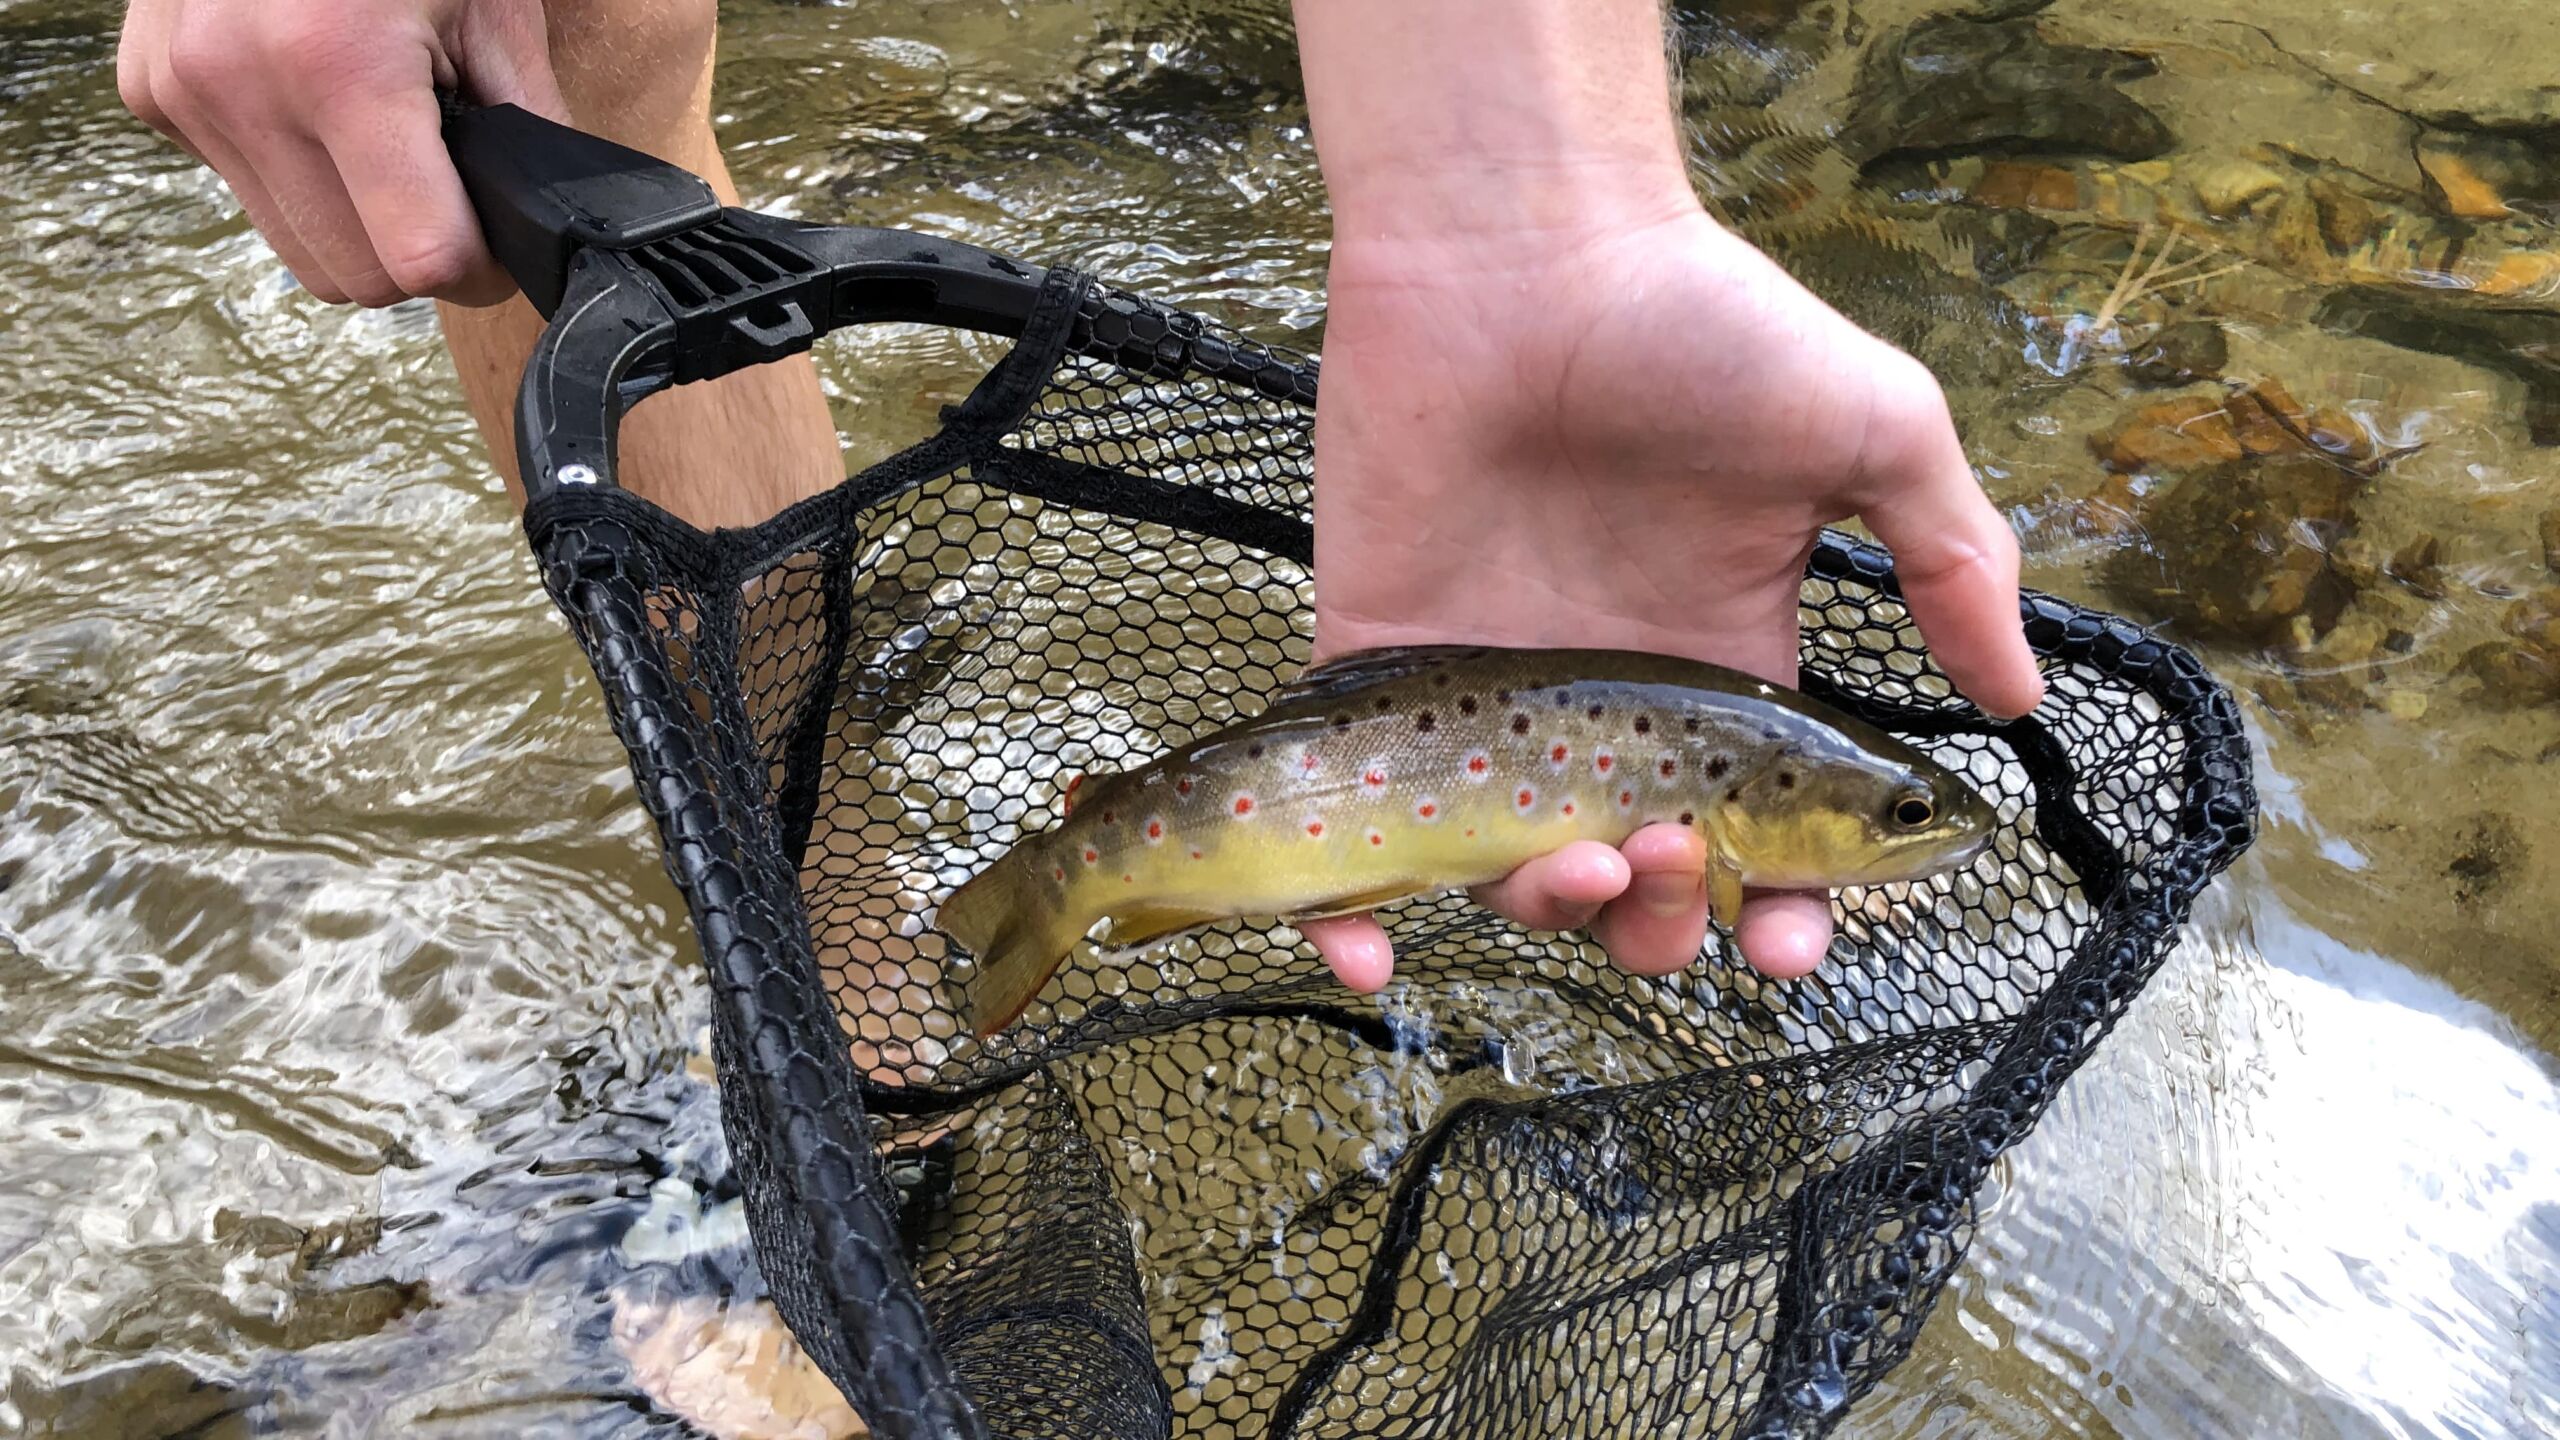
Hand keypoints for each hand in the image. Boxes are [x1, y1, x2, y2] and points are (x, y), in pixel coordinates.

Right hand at [118, 0, 564, 306]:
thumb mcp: (492, 13)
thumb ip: (522, 132)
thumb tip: (537, 230)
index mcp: (339, 67)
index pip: (420, 259)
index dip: (477, 265)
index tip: (497, 238)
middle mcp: (241, 86)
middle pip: (353, 277)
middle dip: (414, 251)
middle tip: (448, 188)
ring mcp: (182, 91)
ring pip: (296, 250)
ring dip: (354, 223)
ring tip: (383, 138)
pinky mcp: (149, 92)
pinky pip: (243, 191)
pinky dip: (294, 174)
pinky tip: (316, 104)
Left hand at [1297, 208, 2043, 988]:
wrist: (1519, 247)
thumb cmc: (1704, 324)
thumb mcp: (1875, 430)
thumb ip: (1954, 562)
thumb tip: (2020, 701)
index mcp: (1721, 670)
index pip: (1756, 838)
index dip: (1781, 911)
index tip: (1790, 944)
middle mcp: (1606, 704)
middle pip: (1636, 881)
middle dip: (1665, 922)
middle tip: (1668, 870)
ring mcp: (1486, 694)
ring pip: (1508, 874)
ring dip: (1550, 913)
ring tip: (1579, 865)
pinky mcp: (1375, 671)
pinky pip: (1352, 830)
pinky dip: (1351, 921)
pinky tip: (1376, 959)